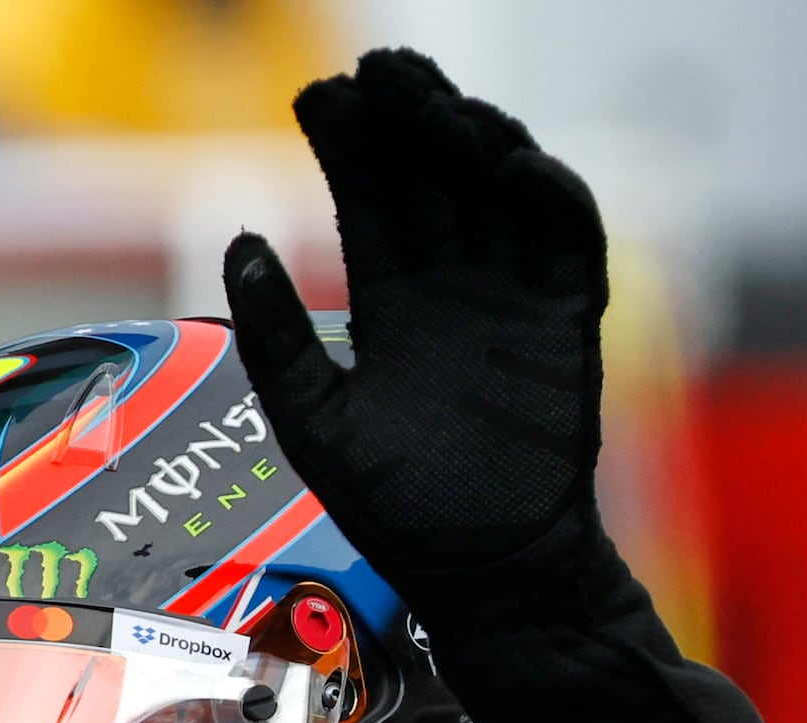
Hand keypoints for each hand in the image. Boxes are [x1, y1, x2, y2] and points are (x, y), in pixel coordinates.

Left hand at [224, 49, 608, 574]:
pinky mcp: (568, 320)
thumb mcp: (313, 423)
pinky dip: (551, 198)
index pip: (369, 196)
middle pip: (433, 173)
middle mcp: (453, 284)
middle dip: (409, 116)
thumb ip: (275, 338)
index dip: (349, 143)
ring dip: (474, 140)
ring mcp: (514, 296)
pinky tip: (516, 165)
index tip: (319, 94)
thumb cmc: (397, 509)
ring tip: (437, 105)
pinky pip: (567, 241)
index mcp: (390, 300)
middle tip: (381, 67)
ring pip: (499, 190)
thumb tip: (238, 241)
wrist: (484, 570)